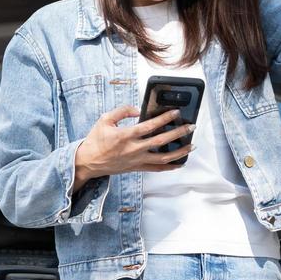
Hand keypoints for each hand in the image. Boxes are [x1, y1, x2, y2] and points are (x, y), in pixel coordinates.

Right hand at [75, 105, 194, 181]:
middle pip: (161, 141)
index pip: (149, 126)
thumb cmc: (96, 140)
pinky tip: (180, 162)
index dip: (164, 118)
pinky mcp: (137, 168)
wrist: (88, 162)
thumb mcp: (105, 119)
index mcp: (125, 135)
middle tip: (191, 127)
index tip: (176, 113)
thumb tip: (138, 110)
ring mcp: (136, 160)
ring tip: (191, 145)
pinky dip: (170, 166)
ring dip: (179, 152)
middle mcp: (133, 149)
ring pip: (163, 158)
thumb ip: (122, 111)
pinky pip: (157, 169)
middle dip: (178, 133)